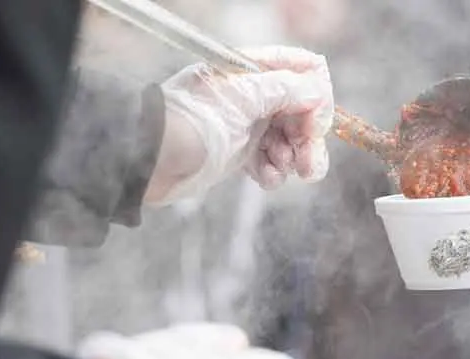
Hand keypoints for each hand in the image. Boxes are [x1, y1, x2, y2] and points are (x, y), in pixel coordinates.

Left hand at [144, 46, 333, 203]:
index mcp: (252, 70)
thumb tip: (318, 90)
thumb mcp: (242, 98)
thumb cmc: (190, 121)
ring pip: (292, 139)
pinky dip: (275, 172)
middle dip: (309, 137)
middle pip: (302, 110)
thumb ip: (284, 89)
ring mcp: (248, 124)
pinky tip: (266, 178)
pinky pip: (272, 161)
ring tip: (285, 170)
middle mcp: (254, 94)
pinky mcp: (241, 153)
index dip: (316, 96)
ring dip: (296, 157)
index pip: (301, 70)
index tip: (315, 123)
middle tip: (308, 164)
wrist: (152, 160)